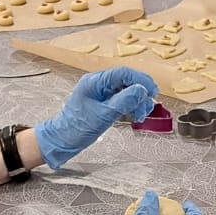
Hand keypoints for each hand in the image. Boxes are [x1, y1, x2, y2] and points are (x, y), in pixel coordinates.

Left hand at [34, 67, 156, 168]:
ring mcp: (102, 93)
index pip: (123, 73)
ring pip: (127, 90)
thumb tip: (142, 90)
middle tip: (147, 107)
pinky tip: (136, 116)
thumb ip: (123, 101)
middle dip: (140, 93)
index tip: (153, 91)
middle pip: (127, 80)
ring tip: (141, 116)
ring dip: (138, 101)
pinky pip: (123, 99)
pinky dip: (132, 106)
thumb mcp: (103, 115)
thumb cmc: (77, 128)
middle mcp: (99, 84)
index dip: (141, 80)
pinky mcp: (104, 102)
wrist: (62, 141)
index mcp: (95, 82)